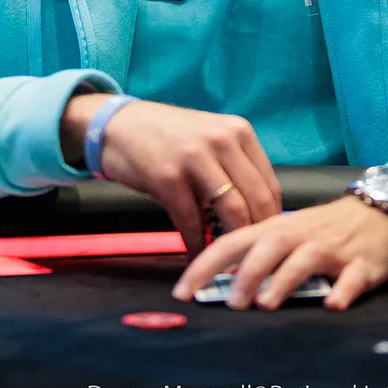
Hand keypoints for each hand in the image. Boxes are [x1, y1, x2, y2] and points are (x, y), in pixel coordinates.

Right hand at [61, 95, 279, 254]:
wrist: (115, 125)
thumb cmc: (165, 137)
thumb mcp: (208, 137)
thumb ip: (234, 165)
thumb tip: (257, 212)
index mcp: (237, 132)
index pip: (270, 186)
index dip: (271, 220)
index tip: (264, 242)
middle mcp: (221, 140)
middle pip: (257, 201)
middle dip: (257, 237)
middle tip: (252, 260)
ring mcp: (194, 157)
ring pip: (232, 212)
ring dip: (232, 244)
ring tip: (229, 263)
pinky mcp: (167, 177)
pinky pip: (192, 221)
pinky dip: (197, 244)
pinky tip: (196, 255)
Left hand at [171, 196, 387, 310]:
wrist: (378, 211)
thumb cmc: (322, 228)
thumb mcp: (284, 233)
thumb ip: (253, 253)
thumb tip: (218, 278)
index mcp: (273, 229)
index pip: (231, 243)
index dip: (204, 265)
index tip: (183, 291)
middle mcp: (298, 235)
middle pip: (266, 249)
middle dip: (245, 274)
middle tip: (229, 303)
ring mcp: (331, 249)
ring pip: (304, 261)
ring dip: (284, 281)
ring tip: (267, 304)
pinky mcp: (362, 263)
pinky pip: (352, 278)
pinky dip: (343, 291)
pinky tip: (333, 304)